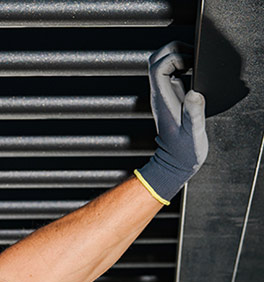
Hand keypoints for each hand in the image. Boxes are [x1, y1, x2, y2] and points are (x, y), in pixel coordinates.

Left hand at [135, 41, 207, 203]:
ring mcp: (163, 95)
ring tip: (194, 62)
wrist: (175, 164)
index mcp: (162, 100)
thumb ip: (193, 113)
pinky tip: (195, 71)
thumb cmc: (184, 152)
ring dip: (177, 56)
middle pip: (155, 60)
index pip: (157, 67)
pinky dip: (182, 65)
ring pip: (161, 64)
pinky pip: (171, 73)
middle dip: (174, 49)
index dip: (173, 56)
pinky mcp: (171, 97)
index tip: (190, 62)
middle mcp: (159, 95)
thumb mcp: (193, 133)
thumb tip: (194, 92)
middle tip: (192, 56)